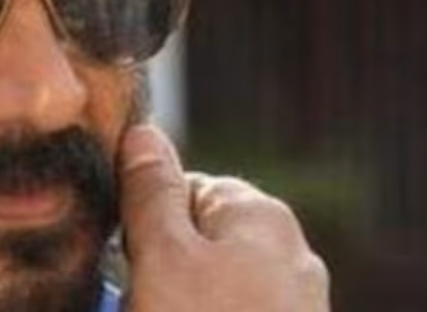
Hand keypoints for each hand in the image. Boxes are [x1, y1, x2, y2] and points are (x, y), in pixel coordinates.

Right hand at [118, 125, 329, 310]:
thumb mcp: (165, 259)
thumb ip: (152, 195)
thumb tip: (143, 133)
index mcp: (262, 213)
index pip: (183, 187)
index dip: (144, 222)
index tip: (126, 259)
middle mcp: (292, 252)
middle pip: (200, 241)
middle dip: (166, 268)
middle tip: (145, 301)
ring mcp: (300, 303)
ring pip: (217, 285)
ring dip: (186, 299)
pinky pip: (236, 309)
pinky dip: (213, 311)